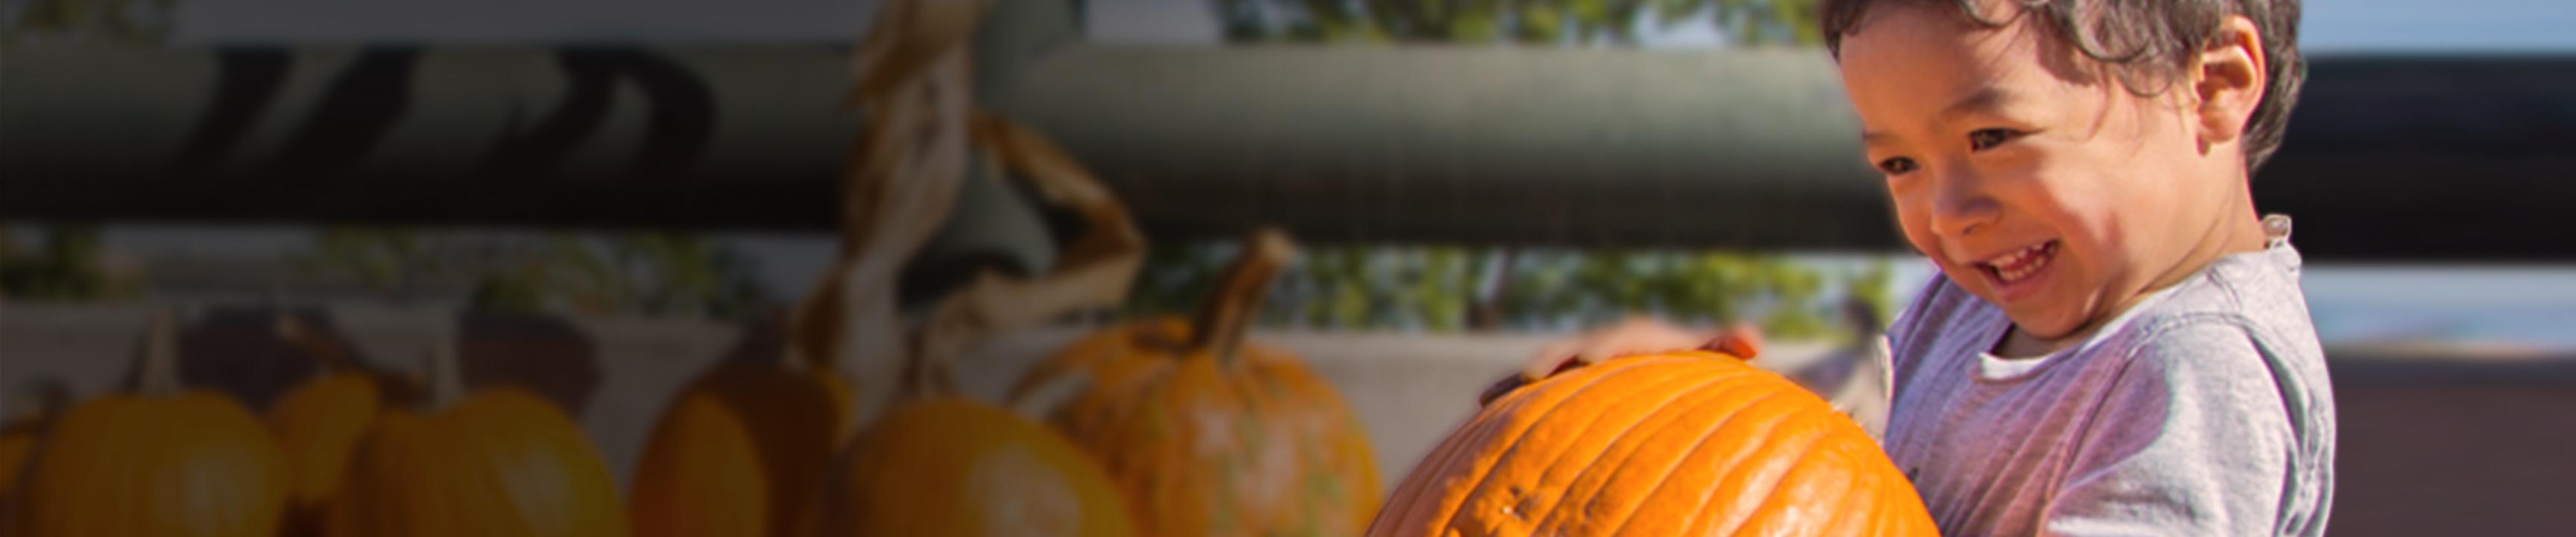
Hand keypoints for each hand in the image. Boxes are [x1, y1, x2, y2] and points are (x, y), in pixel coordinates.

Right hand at [1478, 317, 1761, 406]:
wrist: (1675, 379)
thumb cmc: (1699, 374)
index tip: (1587, 361)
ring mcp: (1579, 366)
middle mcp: (1604, 347)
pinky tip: (1482, 413)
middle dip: (1550, 361)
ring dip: (1517, 381)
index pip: (1620, 338)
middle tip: (1529, 376)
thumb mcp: (1714, 362)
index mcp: (1639, 338)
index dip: (1602, 346)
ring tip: (1488, 397)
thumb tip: (1752, 339)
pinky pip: (1534, 392)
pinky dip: (1509, 398)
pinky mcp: (1564, 387)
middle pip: (1572, 350)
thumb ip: (1726, 346)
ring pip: (1545, 369)